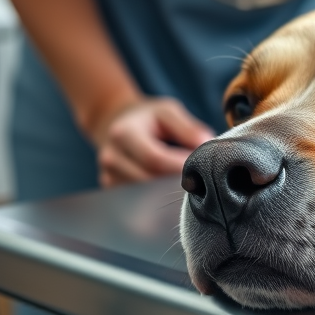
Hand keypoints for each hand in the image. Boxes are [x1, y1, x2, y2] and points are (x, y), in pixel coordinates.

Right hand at [94, 97, 214, 187]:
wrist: (115, 123)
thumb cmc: (148, 118)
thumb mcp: (167, 111)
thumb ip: (187, 127)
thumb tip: (206, 143)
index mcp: (124, 133)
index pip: (155, 159)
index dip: (180, 166)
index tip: (201, 166)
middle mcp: (111, 157)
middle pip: (150, 180)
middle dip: (177, 181)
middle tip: (199, 177)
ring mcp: (109, 176)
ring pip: (145, 195)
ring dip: (169, 191)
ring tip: (186, 181)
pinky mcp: (112, 189)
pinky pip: (138, 202)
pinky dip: (157, 198)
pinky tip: (170, 190)